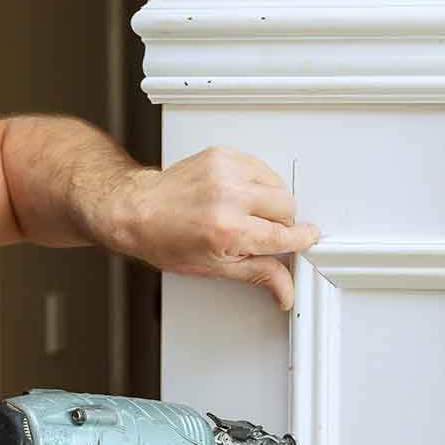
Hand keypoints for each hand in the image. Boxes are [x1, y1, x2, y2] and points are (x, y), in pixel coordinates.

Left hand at [115, 147, 320, 310]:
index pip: (284, 235)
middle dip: (281, 222)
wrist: (137, 210)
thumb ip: (258, 274)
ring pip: (277, 184)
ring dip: (270, 200)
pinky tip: (238, 195)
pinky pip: (260, 168)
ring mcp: (226, 171)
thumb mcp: (214, 267)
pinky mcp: (223, 155)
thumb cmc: (166, 240)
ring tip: (245, 213)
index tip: (306, 238)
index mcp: (228, 229)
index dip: (300, 239)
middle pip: (287, 206)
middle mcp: (229, 196)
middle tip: (260, 231)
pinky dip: (256, 182)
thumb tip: (285, 289)